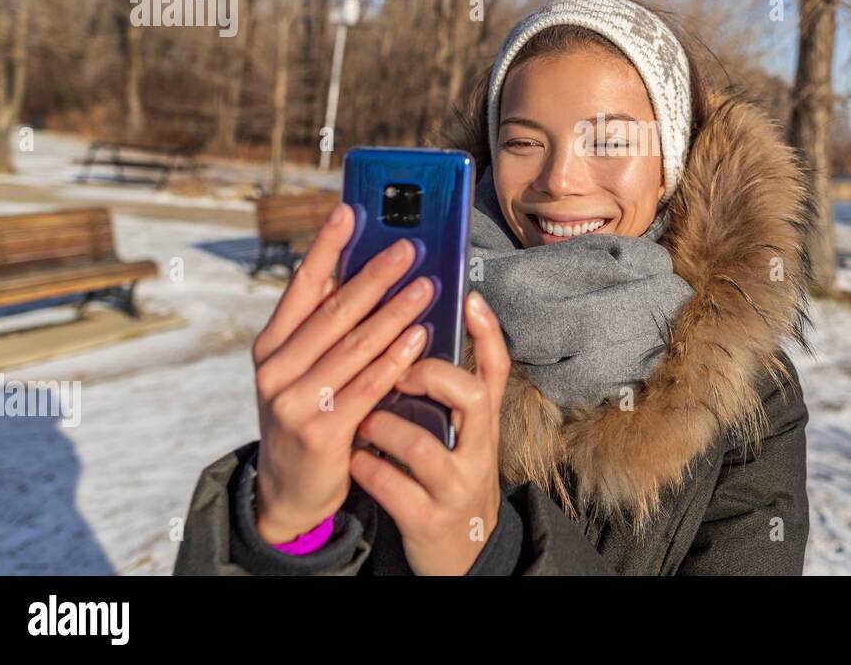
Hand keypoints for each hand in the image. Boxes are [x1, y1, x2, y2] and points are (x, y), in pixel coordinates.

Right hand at [250, 203, 434, 544]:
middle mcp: (275, 368)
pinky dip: (396, 358)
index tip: (351, 210)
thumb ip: (330, 330)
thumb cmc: (311, 415)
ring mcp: (293, 400)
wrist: (291, 493)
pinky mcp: (320, 431)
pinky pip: (367, 385)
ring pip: (356, 346)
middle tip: (411, 246)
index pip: (301, 286)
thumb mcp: (306, 370)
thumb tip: (372, 274)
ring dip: (396, 311)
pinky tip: (421, 336)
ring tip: (428, 285)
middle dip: (377, 275)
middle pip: (335, 311)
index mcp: (271, 345)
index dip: (326, 246)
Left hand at [349, 290, 510, 574]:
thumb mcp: (462, 435)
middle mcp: (478, 451)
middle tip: (396, 371)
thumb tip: (414, 330)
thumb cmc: (449, 478)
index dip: (488, 333)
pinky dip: (367, 468)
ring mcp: (456, 486)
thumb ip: (446, 391)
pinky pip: (393, 486)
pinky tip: (353, 459)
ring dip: (383, 427)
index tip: (469, 297)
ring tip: (361, 420)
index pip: (496, 369)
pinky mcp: (429, 518)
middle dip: (431, 375)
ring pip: (423, 445)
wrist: (462, 554)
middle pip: (474, 397)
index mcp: (483, 424)